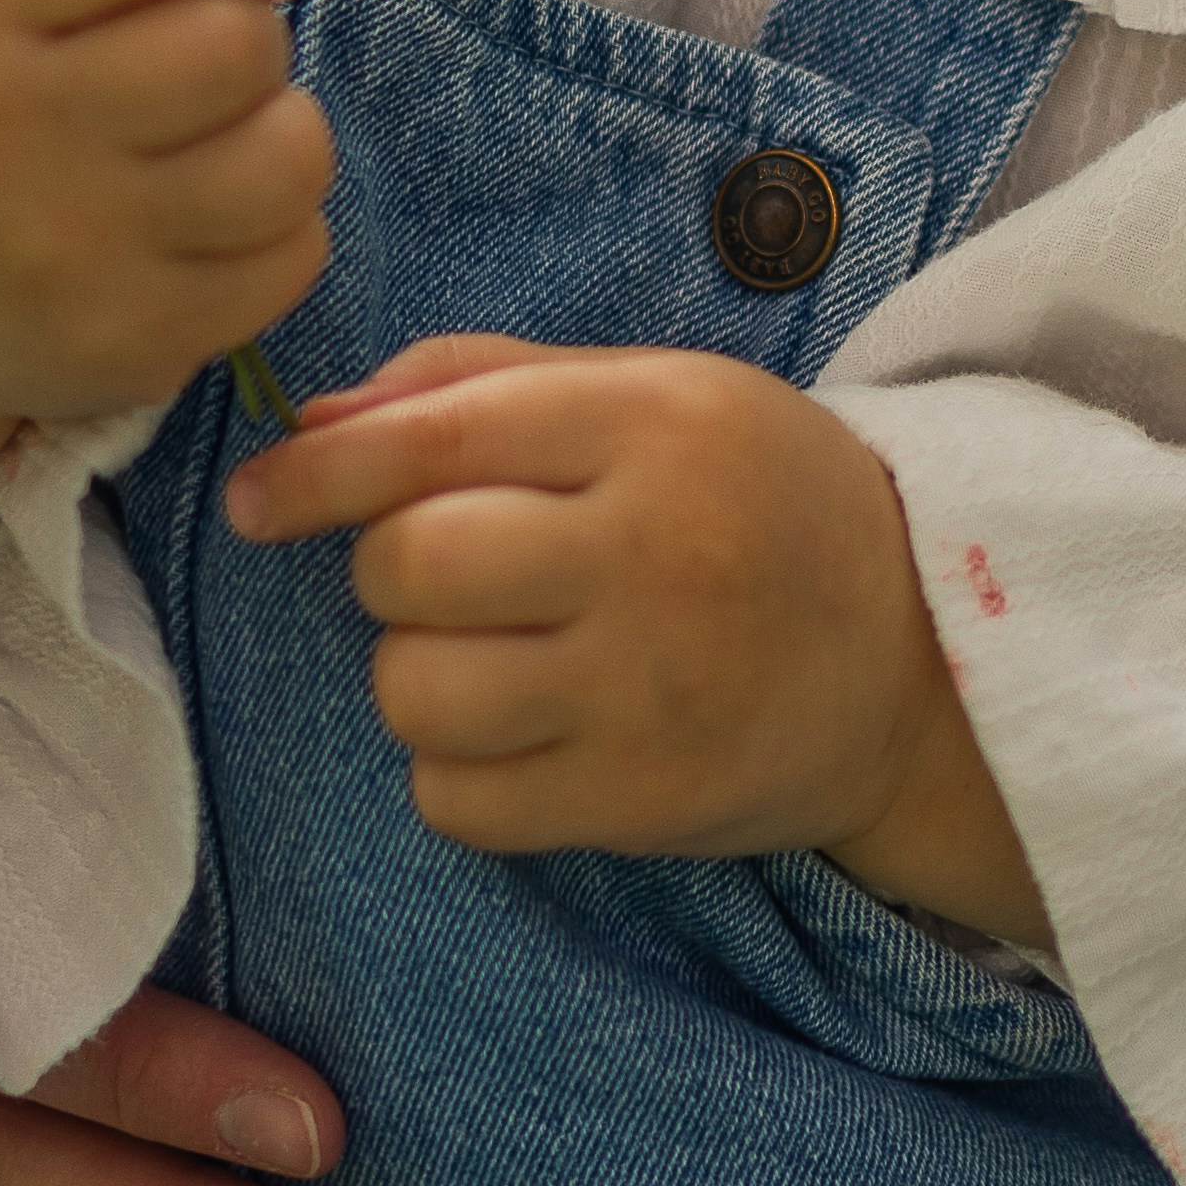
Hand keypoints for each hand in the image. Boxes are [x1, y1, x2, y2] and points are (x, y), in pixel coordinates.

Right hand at [0, 0, 332, 421]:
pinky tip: (200, 214)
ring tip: (206, 131)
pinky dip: (277, 226)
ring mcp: (56, 254)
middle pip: (236, 41)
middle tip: (190, 53)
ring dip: (275, 129)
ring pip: (290, 153)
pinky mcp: (121, 348)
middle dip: (243, 29)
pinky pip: (295, 255)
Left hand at [225, 333, 1049, 949]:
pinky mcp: (643, 802)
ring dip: (420, 675)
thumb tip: (311, 424)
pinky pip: (456, 801)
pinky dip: (459, 773)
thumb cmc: (755, 499)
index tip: (262, 499)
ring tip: (496, 658)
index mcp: (654, 423)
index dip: (319, 471)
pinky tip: (526, 734)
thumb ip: (480, 384)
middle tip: (445, 577)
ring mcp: (650, 688)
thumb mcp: (653, 392)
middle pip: (412, 566)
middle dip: (389, 570)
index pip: (436, 437)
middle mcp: (653, 550)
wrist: (923, 653)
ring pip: (417, 692)